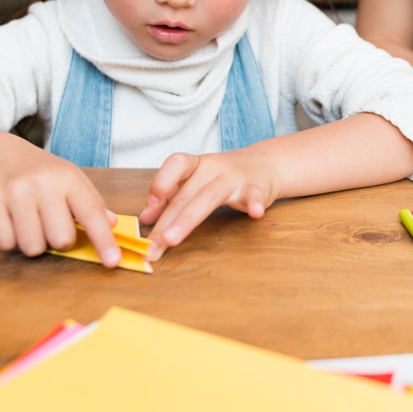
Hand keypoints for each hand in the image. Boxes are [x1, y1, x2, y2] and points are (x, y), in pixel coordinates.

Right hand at [0, 141, 120, 266]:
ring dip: (34, 243)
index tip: (112, 262)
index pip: (91, 214)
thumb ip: (93, 205)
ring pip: (32, 246)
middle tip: (51, 224)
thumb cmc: (45, 176)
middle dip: (59, 241)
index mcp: (69, 179)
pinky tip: (12, 222)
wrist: (3, 157)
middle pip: (61, 240)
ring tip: (31, 223)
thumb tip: (111, 225)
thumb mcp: (73, 182)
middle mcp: (43, 183)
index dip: (104, 241)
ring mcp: (15, 191)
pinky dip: (10, 241)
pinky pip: (5, 243)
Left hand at [139, 151, 281, 259]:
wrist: (265, 164)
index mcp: (196, 164)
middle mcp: (212, 168)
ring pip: (208, 197)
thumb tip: (146, 218)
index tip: (147, 215)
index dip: (158, 186)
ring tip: (172, 240)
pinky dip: (254, 203)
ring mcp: (234, 178)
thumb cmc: (224, 177)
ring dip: (187, 219)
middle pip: (185, 195)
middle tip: (152, 248)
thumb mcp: (197, 182)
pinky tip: (255, 213)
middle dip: (165, 222)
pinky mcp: (256, 188)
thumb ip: (173, 197)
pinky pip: (253, 195)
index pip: (174, 166)